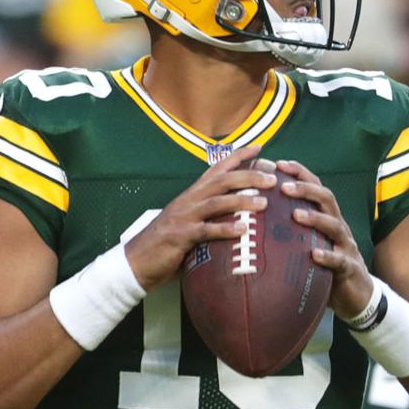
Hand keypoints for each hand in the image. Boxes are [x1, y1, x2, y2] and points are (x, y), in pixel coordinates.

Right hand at [124, 145, 276, 290]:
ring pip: (216, 202)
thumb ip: (212, 215)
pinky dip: (225, 229)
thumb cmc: (168, 243)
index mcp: (193, 194)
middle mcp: (190, 200)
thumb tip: (243, 216)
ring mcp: (184, 217)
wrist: (136, 261)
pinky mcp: (180, 236)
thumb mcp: (191, 222)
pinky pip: (205, 231)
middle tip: (273, 178)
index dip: (239, 156)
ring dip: (242, 201)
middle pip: (222, 181)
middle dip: (249, 177)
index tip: (260, 147)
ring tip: (264, 203)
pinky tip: (243, 230)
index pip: (218, 167)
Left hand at [275, 159, 373, 318]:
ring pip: (334, 225)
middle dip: (305, 189)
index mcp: (327, 216)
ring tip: (295, 215)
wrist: (355, 294)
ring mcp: (345, 245)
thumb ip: (290, 229)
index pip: (315, 187)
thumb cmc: (325, 265)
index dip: (300, 173)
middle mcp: (338, 225)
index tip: (278, 164)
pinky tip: (313, 255)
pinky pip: (339, 260)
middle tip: (283, 187)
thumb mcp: (308, 242)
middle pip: (326, 199)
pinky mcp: (349, 268)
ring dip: (315, 218)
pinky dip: (327, 256)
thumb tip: (254, 217)